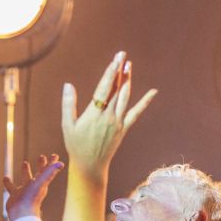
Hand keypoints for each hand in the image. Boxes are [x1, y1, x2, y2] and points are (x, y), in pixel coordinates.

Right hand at [3, 154, 63, 220]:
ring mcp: (24, 191)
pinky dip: (9, 182)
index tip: (55, 155)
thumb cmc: (32, 198)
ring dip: (26, 171)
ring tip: (25, 163)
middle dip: (41, 165)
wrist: (21, 213)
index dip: (52, 163)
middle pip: (39, 174)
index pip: (48, 171)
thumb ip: (50, 172)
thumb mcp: (41, 182)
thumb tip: (61, 163)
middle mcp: (34, 186)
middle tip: (41, 156)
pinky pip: (11, 187)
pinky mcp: (14, 195)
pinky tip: (5, 178)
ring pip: (26, 179)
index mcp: (41, 183)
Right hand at [61, 52, 156, 181]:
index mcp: (94, 114)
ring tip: (128, 66)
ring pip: (125, 97)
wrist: (90, 165)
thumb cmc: (75, 145)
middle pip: (116, 89)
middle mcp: (108, 116)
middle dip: (119, 71)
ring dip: (127, 80)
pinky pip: (136, 112)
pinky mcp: (124, 128)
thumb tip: (68, 85)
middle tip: (122, 55)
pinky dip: (145, 102)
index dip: (110, 73)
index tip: (114, 60)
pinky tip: (153, 92)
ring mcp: (118, 122)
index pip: (104, 89)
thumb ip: (68, 104)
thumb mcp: (67, 126)